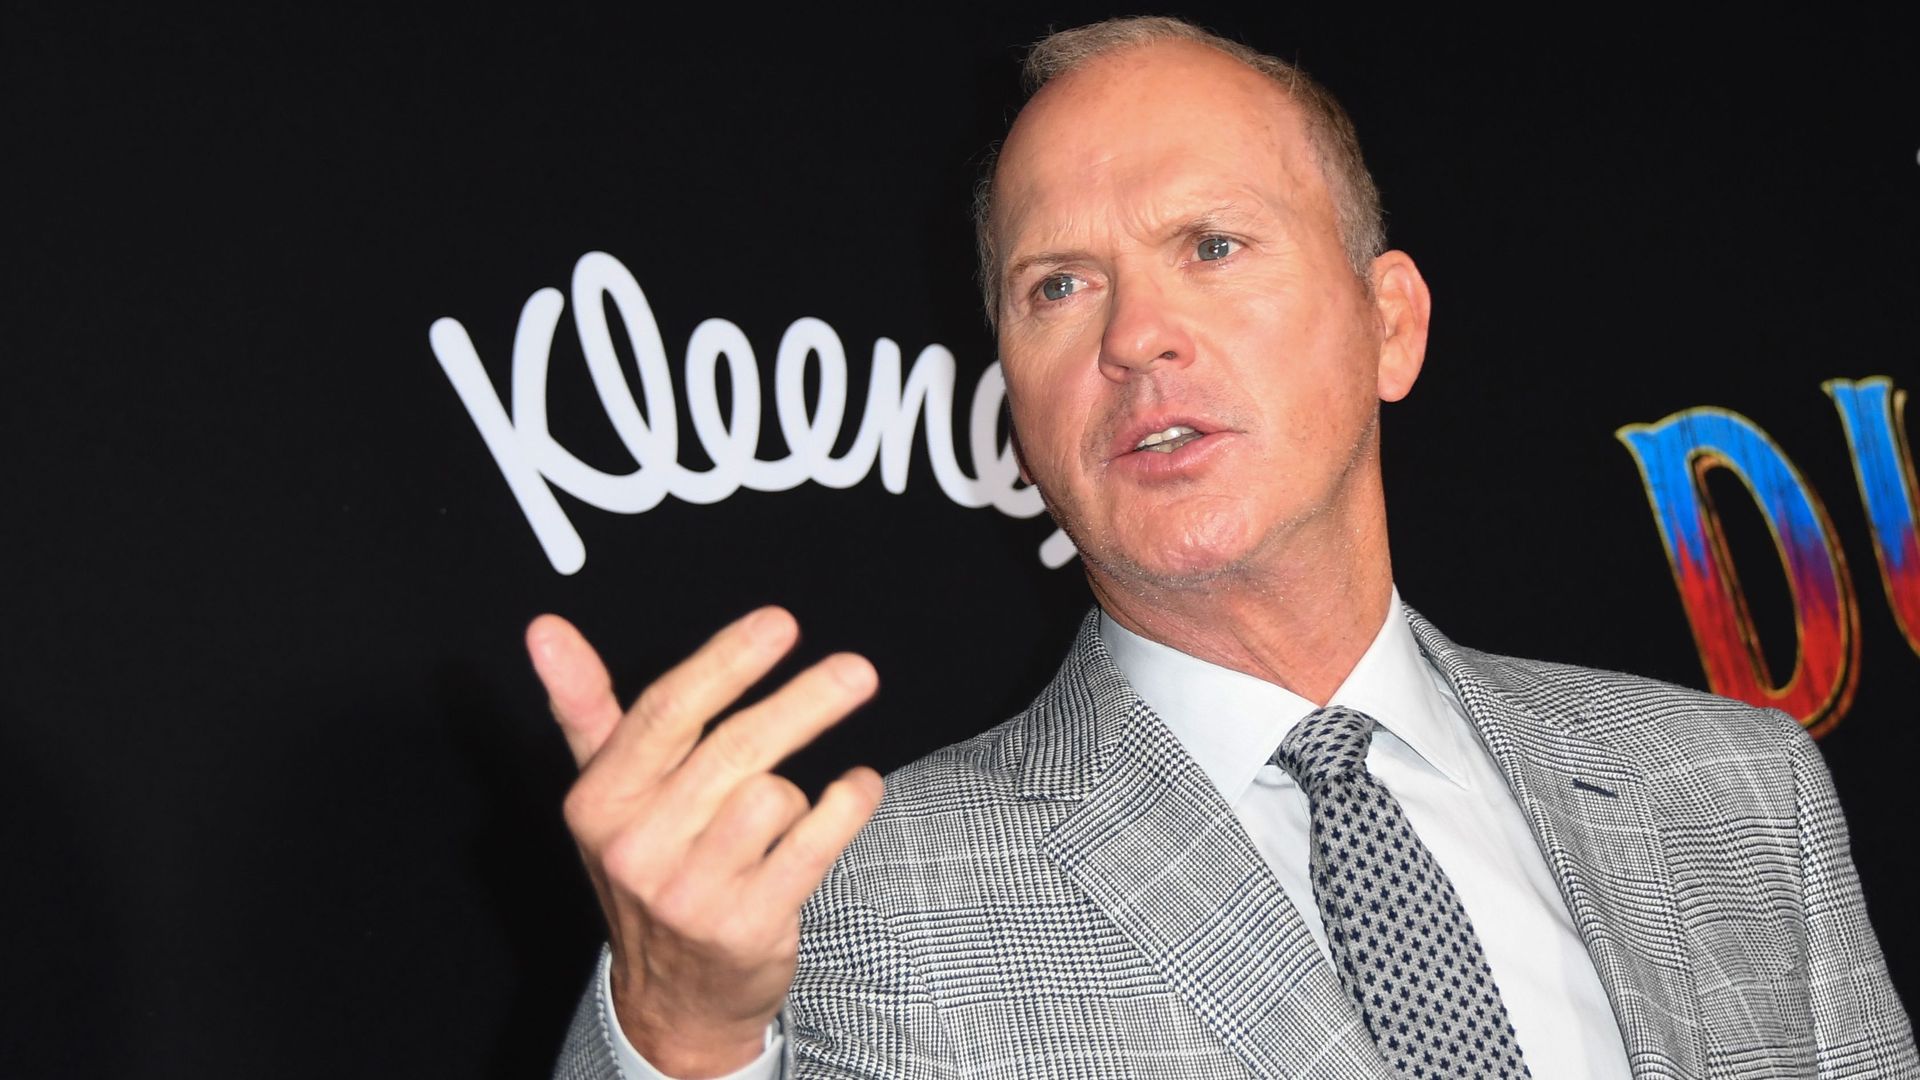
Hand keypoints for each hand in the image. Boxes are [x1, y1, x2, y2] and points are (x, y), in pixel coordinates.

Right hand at [529, 607, 883, 1077]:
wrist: (673, 997)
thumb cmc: (649, 868)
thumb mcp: (605, 793)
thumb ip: (584, 706)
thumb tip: (545, 628)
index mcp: (601, 802)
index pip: (665, 713)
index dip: (726, 662)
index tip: (777, 623)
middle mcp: (638, 847)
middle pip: (735, 749)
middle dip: (804, 703)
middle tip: (857, 672)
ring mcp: (692, 892)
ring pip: (774, 796)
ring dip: (798, 790)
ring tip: (790, 804)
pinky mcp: (746, 925)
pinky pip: (815, 844)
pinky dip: (845, 807)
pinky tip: (855, 787)